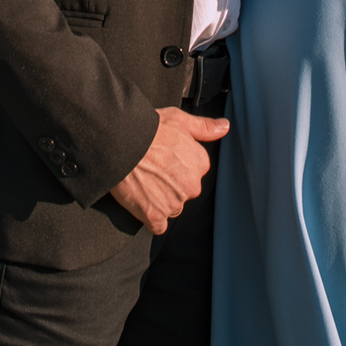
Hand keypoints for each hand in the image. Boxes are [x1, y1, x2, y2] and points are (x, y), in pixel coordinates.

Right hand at [110, 106, 229, 233]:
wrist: (121, 144)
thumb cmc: (149, 130)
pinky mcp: (155, 216)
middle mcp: (192, 186)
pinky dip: (151, 217)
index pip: (195, 172)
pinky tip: (142, 202)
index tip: (165, 158)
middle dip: (171, 184)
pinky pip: (158, 225)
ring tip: (144, 182)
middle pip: (185, 191)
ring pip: (172, 207)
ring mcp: (174, 203)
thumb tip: (224, 127)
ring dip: (161, 200)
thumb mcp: (180, 120)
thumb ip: (204, 127)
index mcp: (200, 163)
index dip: (178, 165)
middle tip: (153, 169)